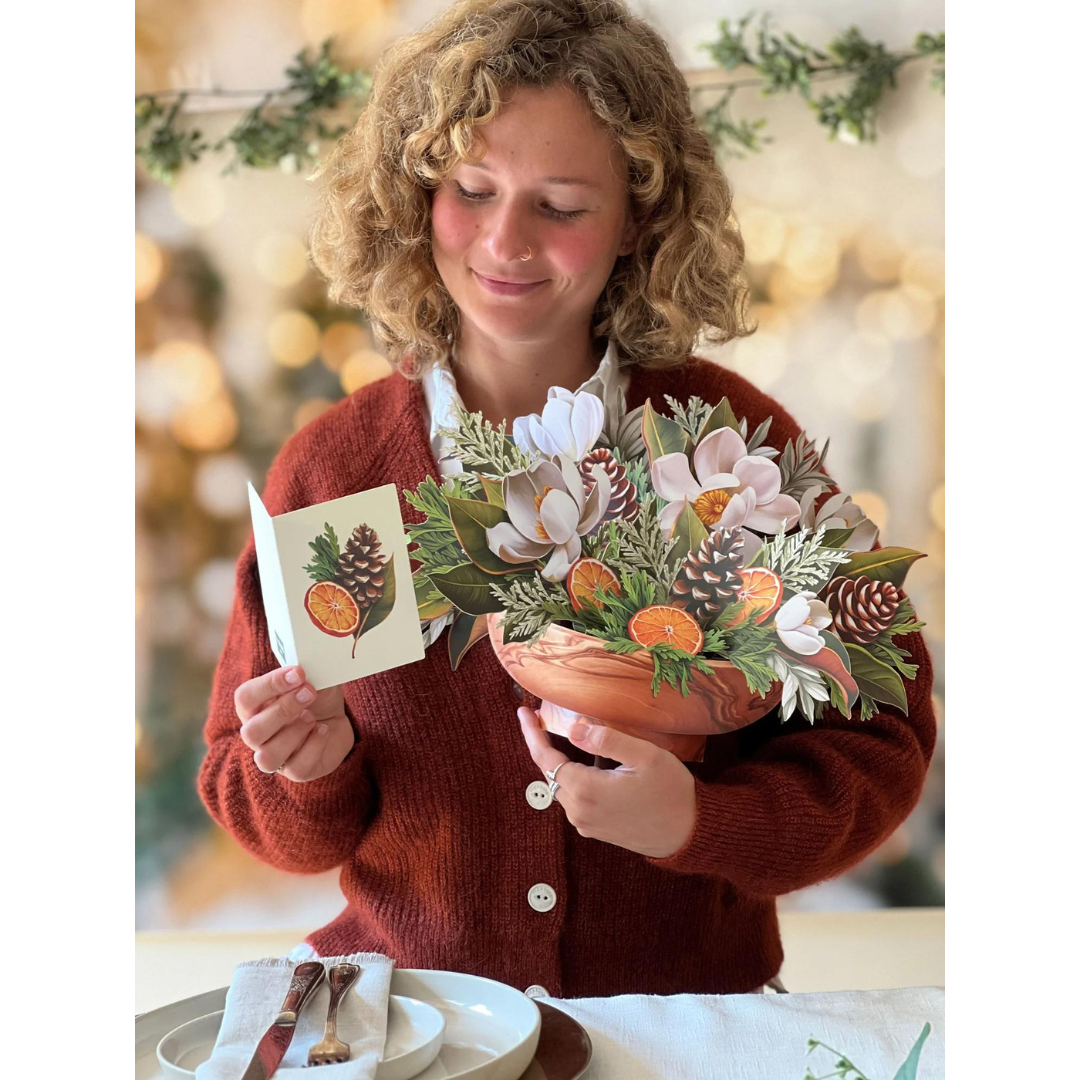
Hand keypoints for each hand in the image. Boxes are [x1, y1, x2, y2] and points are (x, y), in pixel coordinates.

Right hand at [234, 665, 354, 781]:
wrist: (335, 719)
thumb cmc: (314, 696)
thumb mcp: (311, 676)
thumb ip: (304, 670)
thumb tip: (308, 660)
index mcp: (253, 707)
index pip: (245, 698)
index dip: (269, 685)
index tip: (298, 672)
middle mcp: (257, 735)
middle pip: (252, 732)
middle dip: (283, 710)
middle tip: (309, 692)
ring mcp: (274, 756)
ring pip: (267, 758)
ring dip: (294, 733)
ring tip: (313, 716)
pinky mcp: (296, 771)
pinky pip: (297, 768)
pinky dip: (313, 747)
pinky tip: (324, 730)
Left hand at [517, 707, 696, 858]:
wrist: (690, 834)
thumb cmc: (672, 792)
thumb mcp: (645, 756)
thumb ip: (607, 740)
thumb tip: (574, 728)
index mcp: (586, 790)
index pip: (546, 758)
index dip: (532, 734)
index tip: (524, 713)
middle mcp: (579, 811)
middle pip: (550, 772)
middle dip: (543, 745)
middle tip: (539, 719)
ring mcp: (586, 823)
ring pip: (562, 785)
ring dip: (560, 762)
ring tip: (564, 737)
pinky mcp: (595, 829)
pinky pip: (574, 798)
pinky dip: (573, 778)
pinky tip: (587, 764)